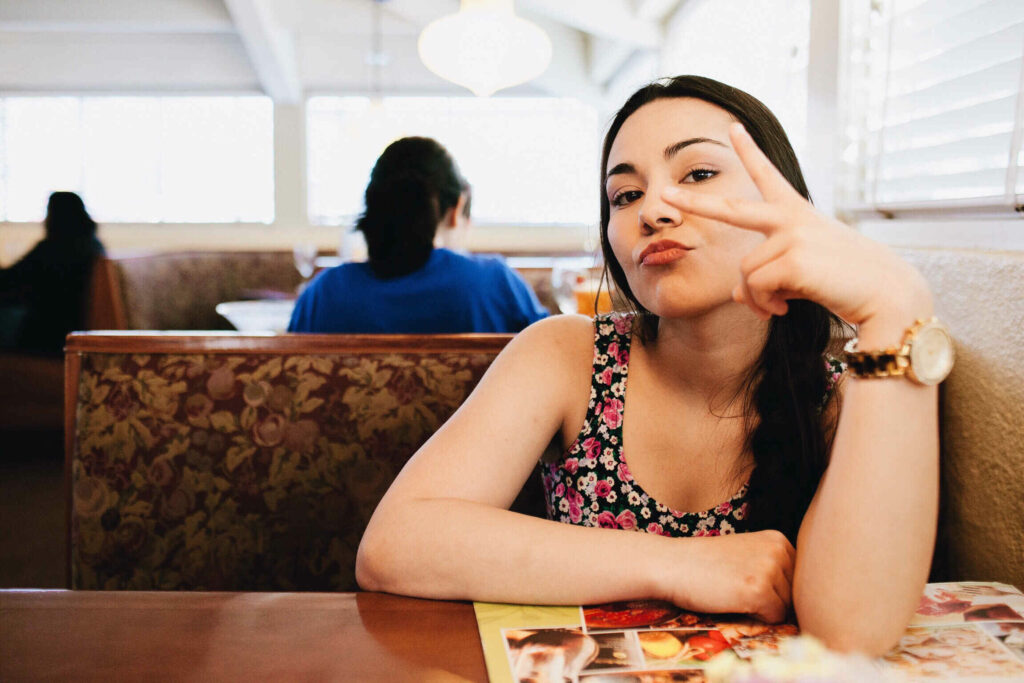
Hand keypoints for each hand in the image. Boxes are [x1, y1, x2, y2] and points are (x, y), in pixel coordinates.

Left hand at [661, 123, 931, 333]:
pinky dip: (765, 307)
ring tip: (781, 307)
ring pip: (745, 274)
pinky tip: (786, 310)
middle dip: (696, 203)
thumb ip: (769, 274)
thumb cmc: (848, 284)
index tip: (732, 127)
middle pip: (732, 210)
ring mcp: (791, 237)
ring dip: (757, 299)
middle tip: (667, 195)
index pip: (769, 177)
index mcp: (798, 214)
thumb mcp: (804, 273)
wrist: (887, 296)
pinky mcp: (792, 261)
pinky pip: (755, 290)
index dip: (750, 152)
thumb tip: (737, 293)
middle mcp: (792, 219)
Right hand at [662, 530, 794, 623]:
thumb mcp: (747, 553)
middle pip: (795, 593)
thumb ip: (775, 565)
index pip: (799, 578)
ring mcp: (769, 569)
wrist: (672, 564)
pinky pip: (775, 617)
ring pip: (786, 606)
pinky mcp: (759, 591)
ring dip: (764, 608)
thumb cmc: (705, 564)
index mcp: (778, 539)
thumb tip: (805, 598)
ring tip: (734, 591)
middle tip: (738, 587)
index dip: (776, 587)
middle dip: (772, 598)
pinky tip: (734, 601)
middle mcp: (778, 550)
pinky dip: (757, 617)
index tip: (748, 580)